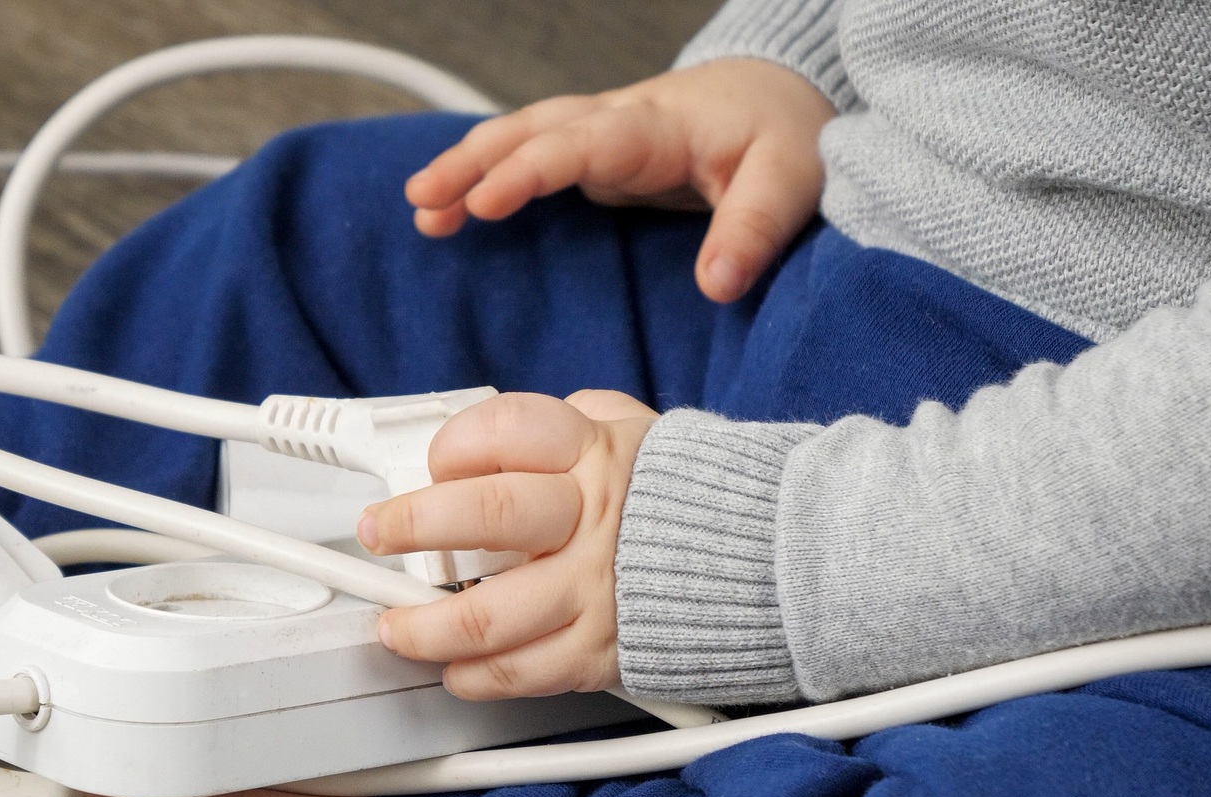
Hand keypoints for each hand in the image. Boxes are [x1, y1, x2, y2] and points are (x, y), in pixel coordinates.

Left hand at [357, 390, 657, 699]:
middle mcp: (592, 518)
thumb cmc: (687, 499)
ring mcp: (596, 589)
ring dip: (424, 627)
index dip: (452, 446)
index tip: (429, 467)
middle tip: (378, 534)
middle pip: (482, 514)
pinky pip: (523, 673)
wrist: (770, 564)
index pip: (504, 431)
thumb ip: (568, 428)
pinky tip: (457, 668)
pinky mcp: (603, 650)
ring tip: (396, 626)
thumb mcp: (634, 434)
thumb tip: (501, 432)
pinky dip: (476, 676)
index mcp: (595, 454)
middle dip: (410, 525)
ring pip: (487, 614)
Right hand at [405, 57, 834, 302]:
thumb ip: (753, 231)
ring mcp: (602, 137)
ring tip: (421, 209)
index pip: (579, 143)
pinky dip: (487, 176)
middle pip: (531, 130)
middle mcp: (618, 123)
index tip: (483, 202)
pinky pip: (530, 158)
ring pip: (521, 138)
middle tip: (424, 201)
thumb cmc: (784, 135)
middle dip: (473, 162)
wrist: (781, 97)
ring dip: (468, 167)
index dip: (528, 171)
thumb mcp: (789, 180)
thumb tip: (716, 286)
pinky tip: (452, 209)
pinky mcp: (597, 157)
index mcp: (656, 126)